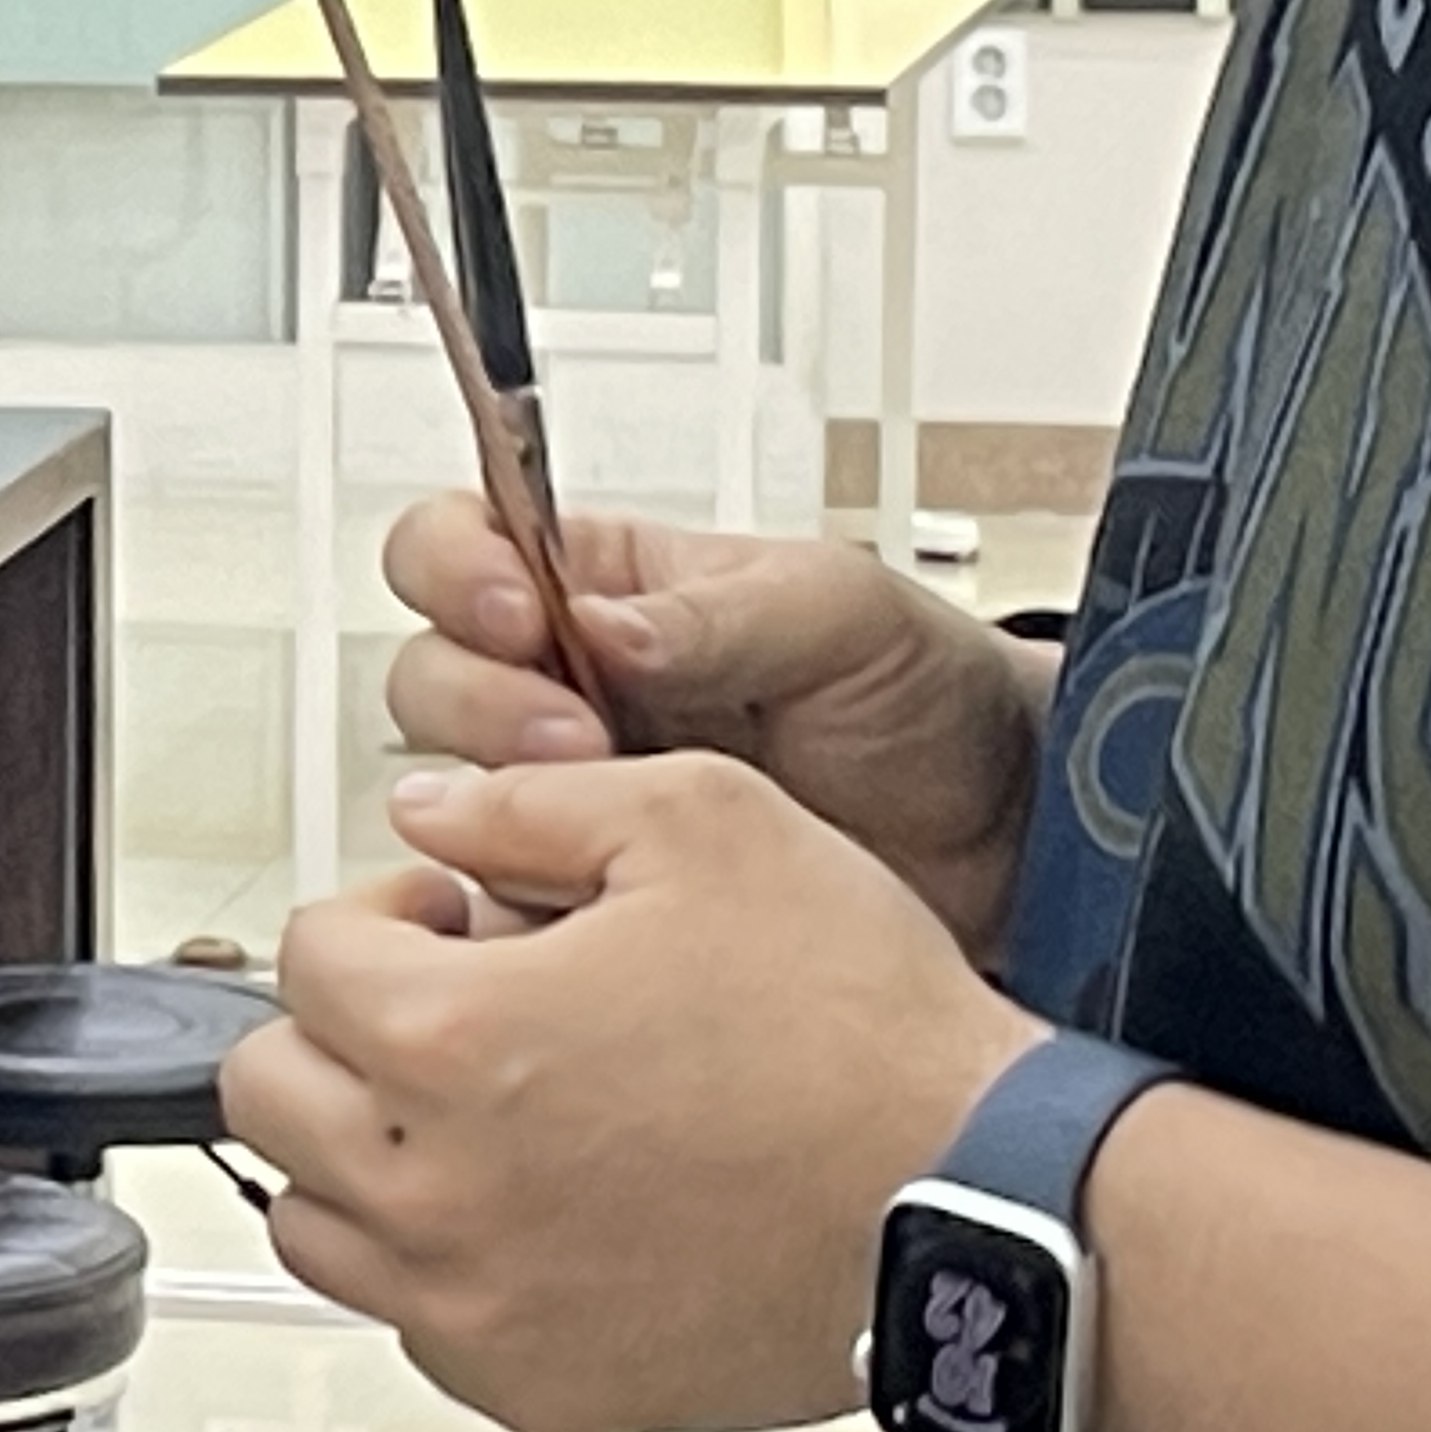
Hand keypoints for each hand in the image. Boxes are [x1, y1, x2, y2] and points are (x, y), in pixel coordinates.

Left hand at [220, 753, 1046, 1431]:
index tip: (452, 918)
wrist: (980, 1202)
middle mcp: (437, 1187)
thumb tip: (424, 812)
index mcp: (452, 1038)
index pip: (306, 954)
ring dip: (362, 1147)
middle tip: (448, 1005)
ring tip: (478, 1106)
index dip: (384, 913)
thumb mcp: (702, 822)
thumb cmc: (862, 1029)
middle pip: (271, 1088)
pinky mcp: (533, 1387)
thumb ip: (525, 801)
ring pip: (312, 1216)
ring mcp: (478, 1303)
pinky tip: (531, 1204)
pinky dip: (438, 1261)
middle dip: (344, 1027)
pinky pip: (409, 1319)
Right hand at [383, 497, 1050, 960]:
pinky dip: (509, 886)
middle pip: (428, 665)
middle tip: (576, 733)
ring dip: (491, 793)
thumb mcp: (838, 614)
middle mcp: (566, 682)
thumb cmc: (928, 700)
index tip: (522, 613)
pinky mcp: (582, 890)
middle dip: (481, 698)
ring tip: (599, 808)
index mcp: (609, 585)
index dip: (457, 570)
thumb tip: (603, 620)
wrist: (1001, 841)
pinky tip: (584, 888)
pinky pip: (491, 885)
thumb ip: (717, 609)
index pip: (462, 541)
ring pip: (441, 776)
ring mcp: (569, 793)